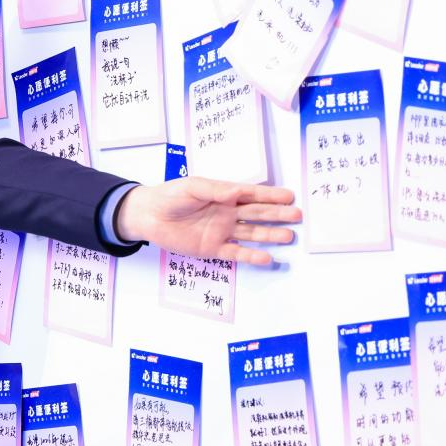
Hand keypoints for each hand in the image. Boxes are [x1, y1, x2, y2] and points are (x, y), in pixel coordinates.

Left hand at [114, 177, 299, 264]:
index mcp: (223, 194)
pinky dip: (251, 256)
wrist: (148, 216)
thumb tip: (237, 192)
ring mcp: (221, 231)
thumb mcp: (192, 187)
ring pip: (251, 233)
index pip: (251, 195)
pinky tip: (267, 258)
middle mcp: (226, 213)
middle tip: (298, 215)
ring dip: (270, 235)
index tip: (290, 196)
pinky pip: (236, 253)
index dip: (270, 196)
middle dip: (277, 214)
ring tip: (289, 236)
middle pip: (257, 214)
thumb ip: (215, 190)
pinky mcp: (212, 248)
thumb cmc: (170, 196)